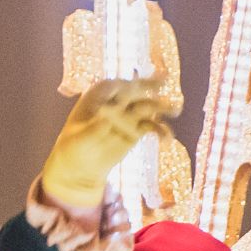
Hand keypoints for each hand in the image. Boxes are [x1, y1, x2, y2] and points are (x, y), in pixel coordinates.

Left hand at [39, 77, 175, 209]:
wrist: (81, 165)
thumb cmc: (74, 147)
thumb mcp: (80, 139)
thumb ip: (94, 129)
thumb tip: (106, 120)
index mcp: (98, 94)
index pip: (115, 86)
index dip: (125, 87)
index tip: (135, 89)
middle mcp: (116, 99)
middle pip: (136, 91)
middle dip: (150, 88)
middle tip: (164, 85)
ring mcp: (129, 113)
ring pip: (148, 107)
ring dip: (162, 106)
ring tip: (176, 110)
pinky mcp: (137, 129)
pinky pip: (152, 126)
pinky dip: (161, 131)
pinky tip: (167, 140)